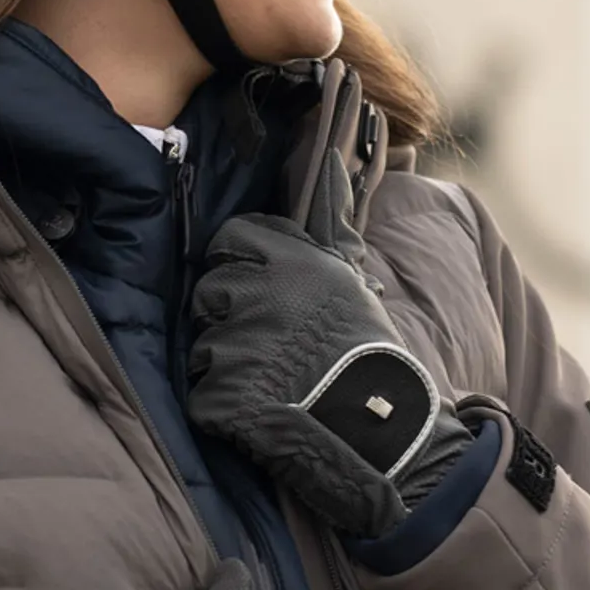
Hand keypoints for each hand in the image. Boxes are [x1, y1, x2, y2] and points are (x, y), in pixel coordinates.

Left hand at [185, 70, 471, 537]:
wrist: (387, 439)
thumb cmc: (372, 358)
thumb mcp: (354, 281)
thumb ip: (329, 229)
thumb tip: (333, 151)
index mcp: (293, 261)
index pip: (231, 240)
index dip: (240, 268)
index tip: (262, 295)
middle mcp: (261, 294)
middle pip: (209, 294)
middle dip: (230, 323)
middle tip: (275, 352)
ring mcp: (237, 347)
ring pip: (202, 350)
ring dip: (228, 372)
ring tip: (278, 388)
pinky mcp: (222, 397)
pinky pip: (203, 399)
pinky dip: (226, 415)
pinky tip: (265, 419)